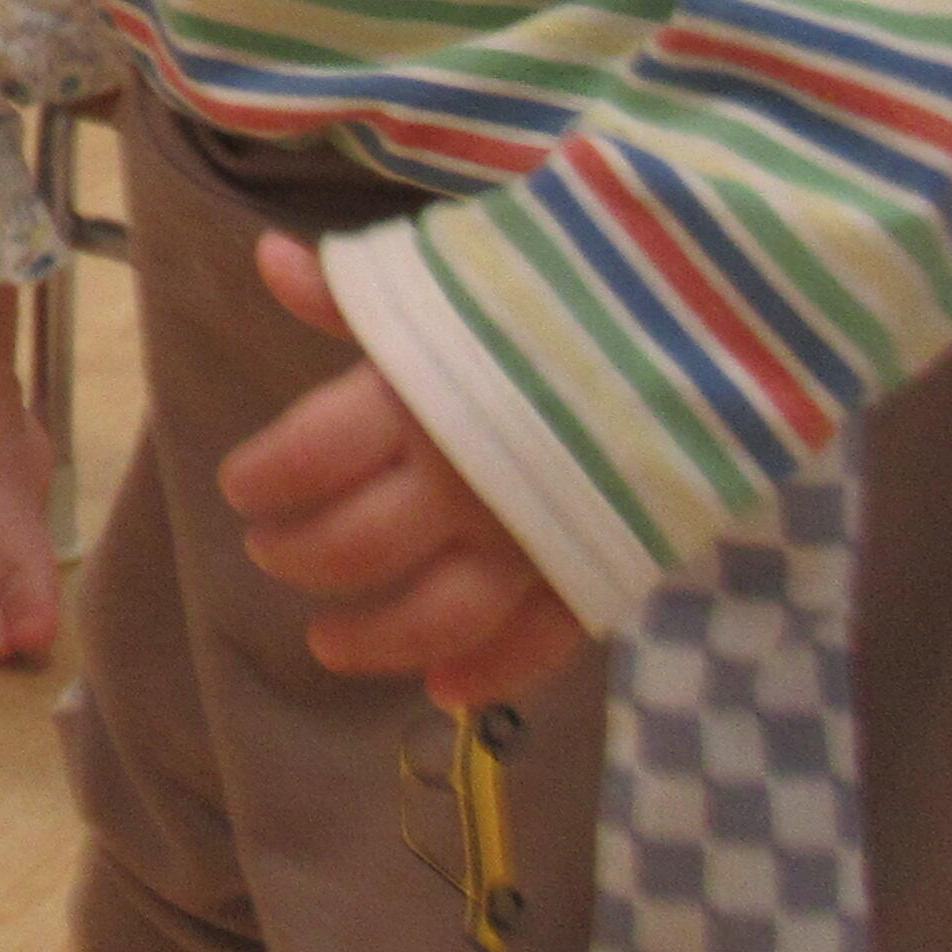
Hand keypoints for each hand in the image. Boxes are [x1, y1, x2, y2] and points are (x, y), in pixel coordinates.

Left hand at [219, 241, 592, 710]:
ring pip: (437, 616)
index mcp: (418, 398)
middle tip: (266, 552)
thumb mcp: (457, 272)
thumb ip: (361, 290)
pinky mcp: (597, 569)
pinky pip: (540, 644)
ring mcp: (534, 536)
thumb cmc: (565, 285)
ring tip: (325, 643)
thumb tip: (269, 260)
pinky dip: (493, 676)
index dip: (264, 478)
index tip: (240, 487)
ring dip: (374, 640)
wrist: (711, 320)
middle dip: (298, 557)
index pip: (308, 455)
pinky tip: (444, 691)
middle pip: (356, 545)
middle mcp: (466, 479)